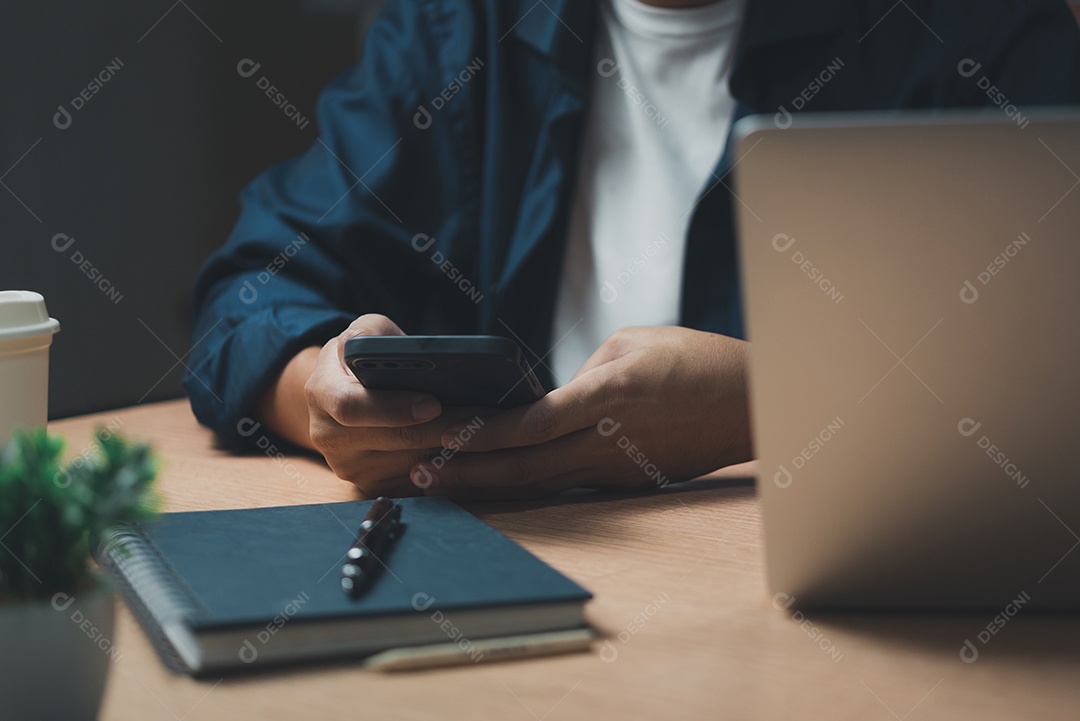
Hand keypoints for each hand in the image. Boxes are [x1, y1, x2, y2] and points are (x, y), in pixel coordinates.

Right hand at [303, 314, 489, 496]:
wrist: (341, 395)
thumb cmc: (360, 358)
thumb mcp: (362, 332)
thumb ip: (373, 334)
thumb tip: (398, 350)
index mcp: (320, 392)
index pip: (352, 407)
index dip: (394, 408)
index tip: (433, 403)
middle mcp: (327, 436)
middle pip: (394, 440)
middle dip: (442, 428)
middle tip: (482, 417)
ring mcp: (348, 466)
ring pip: (411, 465)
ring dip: (451, 450)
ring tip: (484, 430)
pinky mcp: (369, 486)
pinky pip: (415, 483)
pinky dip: (446, 468)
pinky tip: (470, 449)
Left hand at [410, 326, 752, 499]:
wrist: (755, 404)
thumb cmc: (697, 360)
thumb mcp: (633, 343)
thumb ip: (584, 371)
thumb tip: (553, 396)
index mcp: (608, 398)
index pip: (530, 424)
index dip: (481, 433)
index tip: (438, 434)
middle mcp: (607, 442)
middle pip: (524, 466)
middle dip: (467, 472)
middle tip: (417, 476)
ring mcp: (617, 468)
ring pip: (540, 484)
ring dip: (489, 486)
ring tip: (442, 486)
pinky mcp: (627, 481)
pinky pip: (567, 485)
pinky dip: (526, 486)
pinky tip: (495, 484)